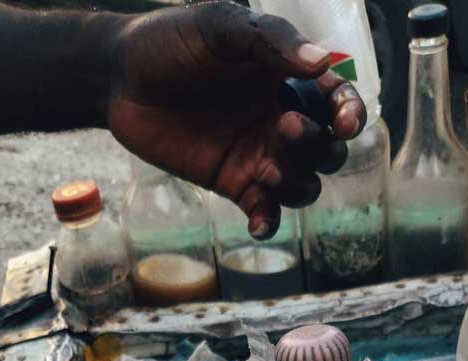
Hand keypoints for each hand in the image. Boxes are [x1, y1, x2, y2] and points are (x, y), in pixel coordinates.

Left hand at [106, 1, 366, 238]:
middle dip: (317, 146)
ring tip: (264, 171)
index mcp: (286, 78)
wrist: (118, 79)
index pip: (336, 100)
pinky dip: (268, 222)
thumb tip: (321, 62)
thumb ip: (271, 42)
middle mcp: (279, 118)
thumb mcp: (220, 27)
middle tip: (283, 126)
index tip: (345, 123)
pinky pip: (264, 211)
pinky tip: (258, 224)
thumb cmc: (168, 42)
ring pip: (302, 184)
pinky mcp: (232, 183)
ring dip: (295, 184)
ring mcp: (257, 154)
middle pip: (327, 149)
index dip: (349, 113)